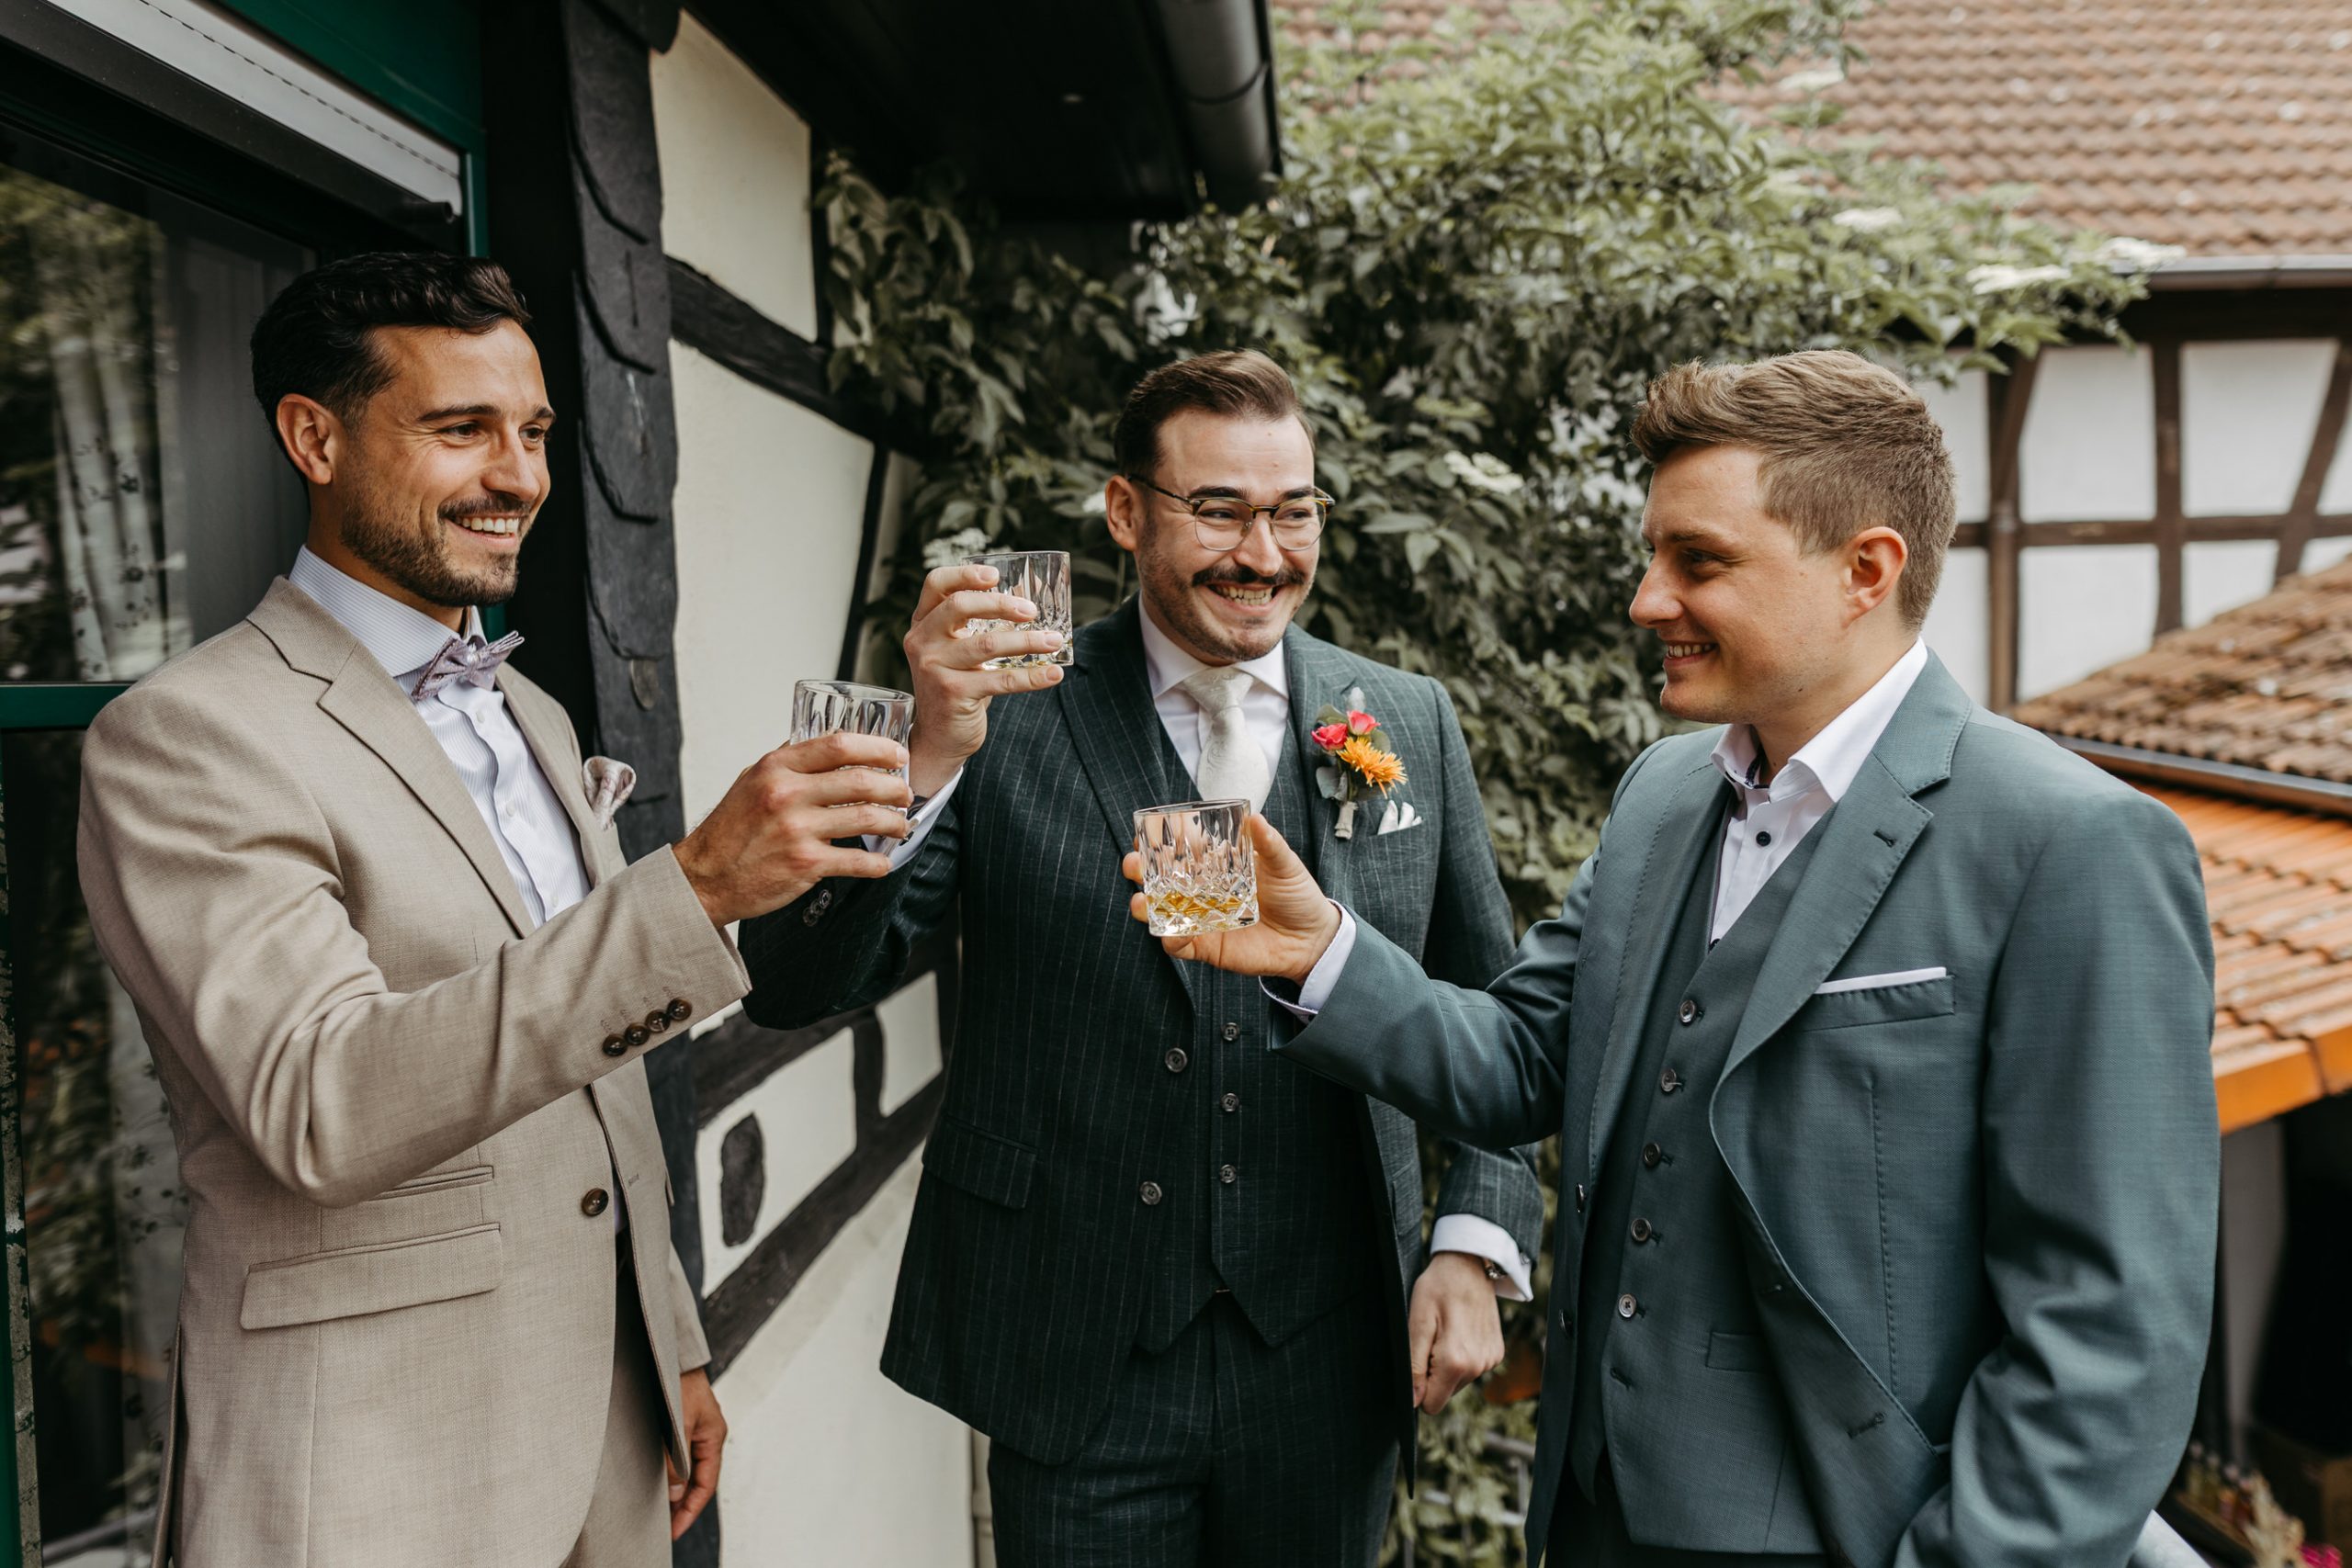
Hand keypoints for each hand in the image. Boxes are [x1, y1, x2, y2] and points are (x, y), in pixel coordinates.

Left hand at [668, 1368, 725, 1538]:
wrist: (670, 1353)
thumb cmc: (678, 1382)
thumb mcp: (679, 1423)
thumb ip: (677, 1459)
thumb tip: (676, 1493)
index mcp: (714, 1437)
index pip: (706, 1484)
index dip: (691, 1510)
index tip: (675, 1531)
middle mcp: (708, 1436)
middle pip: (699, 1480)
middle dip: (684, 1506)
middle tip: (667, 1529)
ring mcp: (696, 1430)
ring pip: (689, 1469)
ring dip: (677, 1490)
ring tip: (661, 1511)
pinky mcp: (683, 1424)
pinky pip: (680, 1456)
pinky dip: (672, 1473)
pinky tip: (660, 1481)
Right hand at [672, 731, 912, 926]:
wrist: (705, 877)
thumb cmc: (730, 830)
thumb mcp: (752, 781)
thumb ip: (789, 763)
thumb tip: (828, 748)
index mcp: (777, 767)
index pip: (839, 745)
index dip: (878, 748)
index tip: (897, 754)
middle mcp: (787, 794)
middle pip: (860, 780)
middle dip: (895, 787)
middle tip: (905, 793)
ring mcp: (797, 829)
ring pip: (866, 818)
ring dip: (894, 822)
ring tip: (901, 825)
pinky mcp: (806, 863)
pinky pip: (857, 861)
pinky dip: (877, 864)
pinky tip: (882, 863)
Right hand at [903, 562, 1065, 795]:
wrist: (939, 737)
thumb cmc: (956, 684)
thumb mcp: (956, 650)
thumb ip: (976, 626)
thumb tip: (1028, 603)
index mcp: (923, 624)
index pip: (936, 584)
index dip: (965, 574)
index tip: (996, 576)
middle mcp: (923, 642)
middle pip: (960, 606)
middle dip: (1001, 604)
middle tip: (1032, 611)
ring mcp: (935, 668)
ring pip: (987, 644)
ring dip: (1027, 641)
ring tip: (1053, 640)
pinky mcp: (953, 693)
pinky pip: (1001, 679)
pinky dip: (1032, 676)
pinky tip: (1053, 674)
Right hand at [1122, 814, 1339, 984]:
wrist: (1313, 939)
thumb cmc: (1297, 896)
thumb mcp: (1285, 866)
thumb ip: (1269, 845)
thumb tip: (1255, 818)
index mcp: (1217, 867)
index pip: (1180, 852)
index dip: (1158, 844)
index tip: (1143, 835)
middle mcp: (1204, 892)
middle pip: (1161, 881)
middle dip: (1140, 873)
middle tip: (1133, 866)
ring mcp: (1203, 920)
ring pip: (1163, 914)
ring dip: (1146, 908)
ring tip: (1140, 903)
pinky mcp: (1208, 947)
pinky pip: (1181, 946)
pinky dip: (1172, 940)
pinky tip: (1170, 934)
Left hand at [1407, 1252, 1506, 1411]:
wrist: (1469, 1266)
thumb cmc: (1437, 1289)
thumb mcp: (1417, 1323)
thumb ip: (1415, 1365)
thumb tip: (1413, 1400)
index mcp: (1455, 1362)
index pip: (1431, 1404)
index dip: (1419, 1387)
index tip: (1419, 1360)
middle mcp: (1477, 1366)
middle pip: (1445, 1393)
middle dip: (1433, 1373)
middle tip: (1432, 1339)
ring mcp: (1490, 1360)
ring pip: (1459, 1381)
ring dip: (1448, 1363)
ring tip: (1447, 1331)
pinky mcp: (1496, 1353)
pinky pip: (1473, 1368)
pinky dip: (1463, 1356)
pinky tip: (1461, 1330)